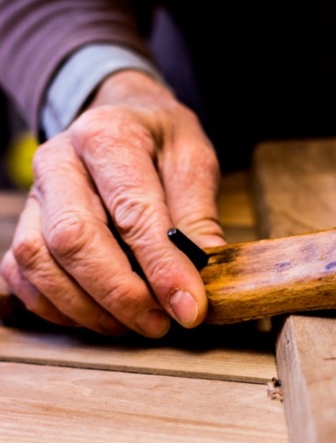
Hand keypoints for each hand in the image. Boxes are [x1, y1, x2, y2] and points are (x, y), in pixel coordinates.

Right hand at [1, 70, 224, 335]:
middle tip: (159, 323)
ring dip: (87, 307)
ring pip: (39, 261)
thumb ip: (198, 217)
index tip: (189, 308)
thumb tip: (207, 277)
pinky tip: (98, 316)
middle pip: (73, 239)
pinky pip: (21, 275)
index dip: (162, 268)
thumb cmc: (160, 144)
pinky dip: (55, 307)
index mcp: (107, 136)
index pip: (132, 211)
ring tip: (133, 323)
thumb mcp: (193, 161)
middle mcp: (59, 162)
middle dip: (119, 293)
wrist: (122, 119)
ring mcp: (34, 195)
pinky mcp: (24, 225)